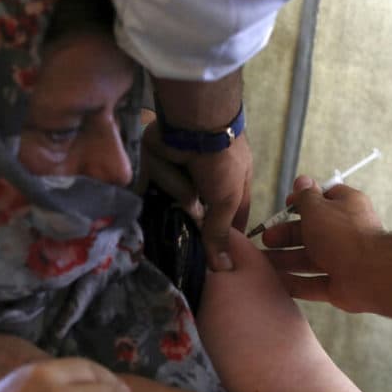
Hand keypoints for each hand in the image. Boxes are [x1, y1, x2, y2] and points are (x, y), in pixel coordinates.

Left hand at [143, 123, 251, 270]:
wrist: (196, 123)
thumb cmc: (223, 160)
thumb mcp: (228, 199)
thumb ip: (220, 232)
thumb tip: (223, 268)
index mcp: (233, 182)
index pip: (232, 217)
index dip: (227, 236)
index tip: (221, 259)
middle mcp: (208, 177)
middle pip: (198, 212)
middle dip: (193, 216)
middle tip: (186, 226)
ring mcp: (183, 169)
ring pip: (176, 198)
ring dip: (179, 187)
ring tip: (184, 173)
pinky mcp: (160, 162)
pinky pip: (157, 182)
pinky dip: (163, 176)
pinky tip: (163, 171)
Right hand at [261, 175, 383, 311]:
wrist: (368, 272)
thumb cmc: (342, 234)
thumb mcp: (317, 208)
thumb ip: (305, 197)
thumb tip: (302, 181)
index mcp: (347, 207)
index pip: (324, 198)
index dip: (303, 201)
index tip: (285, 205)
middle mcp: (346, 233)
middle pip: (311, 232)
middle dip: (286, 235)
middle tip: (266, 238)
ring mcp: (343, 260)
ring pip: (309, 259)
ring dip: (285, 259)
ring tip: (263, 261)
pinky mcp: (339, 285)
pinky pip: (313, 283)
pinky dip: (295, 282)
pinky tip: (275, 281)